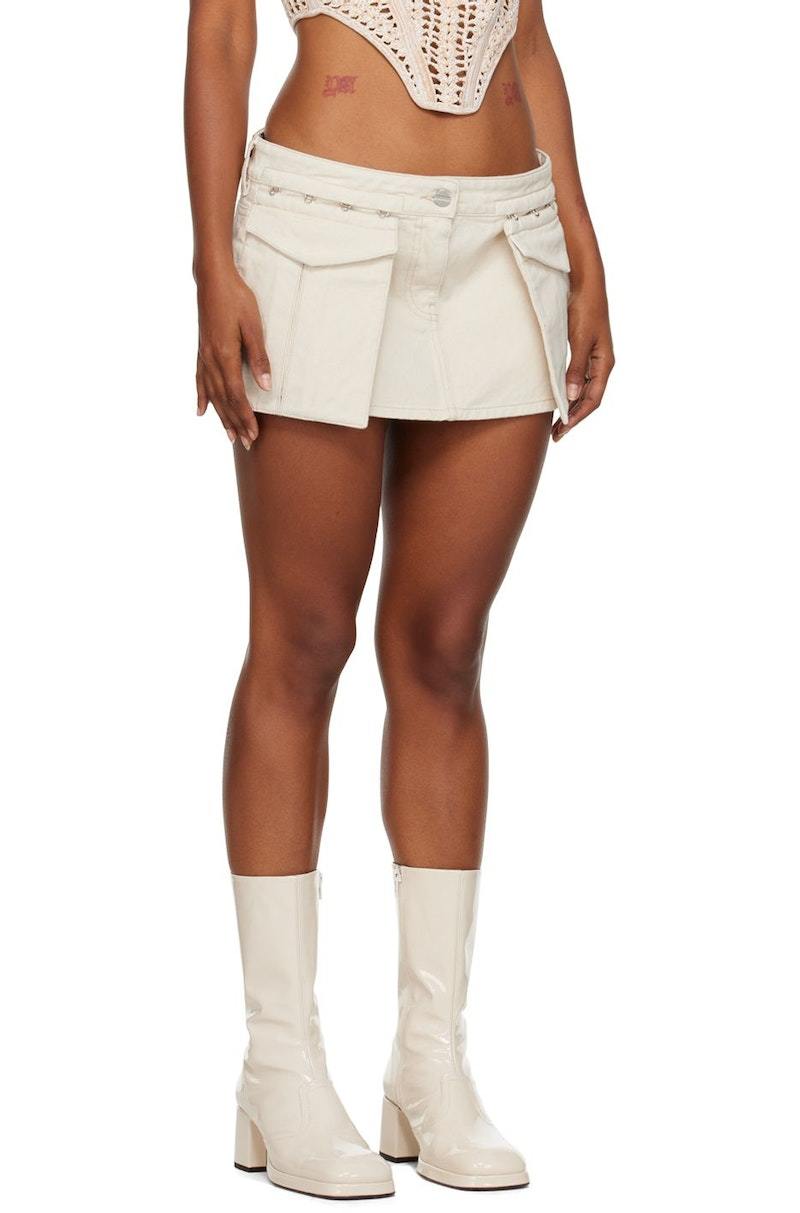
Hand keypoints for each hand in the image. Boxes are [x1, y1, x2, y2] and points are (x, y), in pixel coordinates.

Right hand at [195, 266, 270, 449]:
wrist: (213, 279)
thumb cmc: (237, 298)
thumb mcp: (254, 325)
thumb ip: (259, 357)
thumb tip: (266, 386)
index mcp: (225, 355)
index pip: (237, 395)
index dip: (245, 417)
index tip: (254, 434)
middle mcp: (211, 360)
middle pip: (224, 399)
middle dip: (236, 423)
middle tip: (247, 443)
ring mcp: (204, 356)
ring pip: (212, 394)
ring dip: (221, 416)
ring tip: (229, 435)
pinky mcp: (201, 350)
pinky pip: (199, 380)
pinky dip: (201, 397)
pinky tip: (201, 411)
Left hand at [553, 279, 613, 441]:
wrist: (585, 283)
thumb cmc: (584, 309)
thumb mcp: (579, 340)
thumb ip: (575, 369)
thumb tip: (571, 397)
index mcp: (605, 363)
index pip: (593, 399)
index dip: (578, 417)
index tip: (562, 430)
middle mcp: (602, 364)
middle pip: (589, 399)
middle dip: (574, 418)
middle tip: (556, 435)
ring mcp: (594, 358)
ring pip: (584, 392)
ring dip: (571, 408)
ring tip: (556, 423)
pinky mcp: (584, 351)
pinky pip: (578, 380)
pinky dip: (570, 394)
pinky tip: (560, 400)